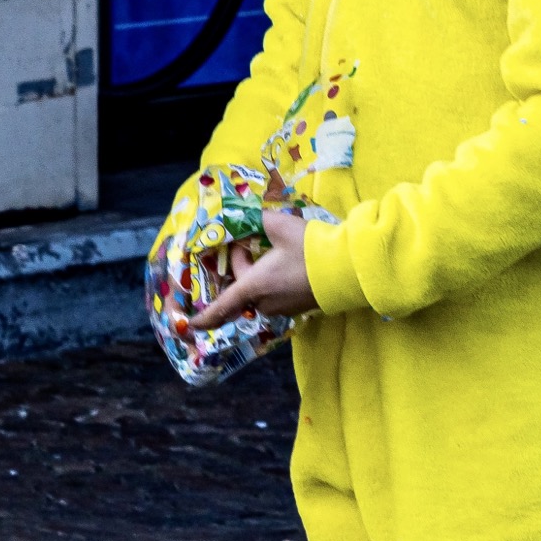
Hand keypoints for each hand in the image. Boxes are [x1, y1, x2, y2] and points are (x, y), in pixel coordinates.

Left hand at [179, 214, 319, 335]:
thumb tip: (242, 215)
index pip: (222, 305)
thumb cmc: (310, 247)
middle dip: (242, 265)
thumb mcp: (278, 225)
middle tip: (253, 240)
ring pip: (259, 292)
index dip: (205, 316)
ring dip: (258, 274)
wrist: (349, 267)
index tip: (191, 325)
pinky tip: (290, 263)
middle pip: (241, 287)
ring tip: (274, 251)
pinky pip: (276, 296)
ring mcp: (284, 308)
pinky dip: (273, 282)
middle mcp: (265, 302)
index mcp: (255, 285)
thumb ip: (254, 219)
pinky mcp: (299, 308)